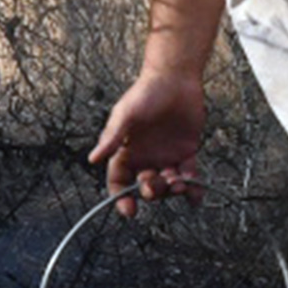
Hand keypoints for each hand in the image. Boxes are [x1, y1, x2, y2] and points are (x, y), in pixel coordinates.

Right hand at [88, 68, 206, 211]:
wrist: (176, 77)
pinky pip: (189, 175)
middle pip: (145, 186)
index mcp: (127, 151)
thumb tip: (93, 159)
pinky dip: (193, 187)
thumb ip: (112, 138)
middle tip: (157, 183)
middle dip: (151, 191)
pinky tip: (195, 193)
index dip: (121, 197)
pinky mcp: (187, 151)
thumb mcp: (125, 114)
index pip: (119, 181)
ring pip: (168, 185)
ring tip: (179, 183)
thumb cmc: (146, 92)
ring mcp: (166, 156)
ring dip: (172, 190)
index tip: (129, 210)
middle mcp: (146, 157)